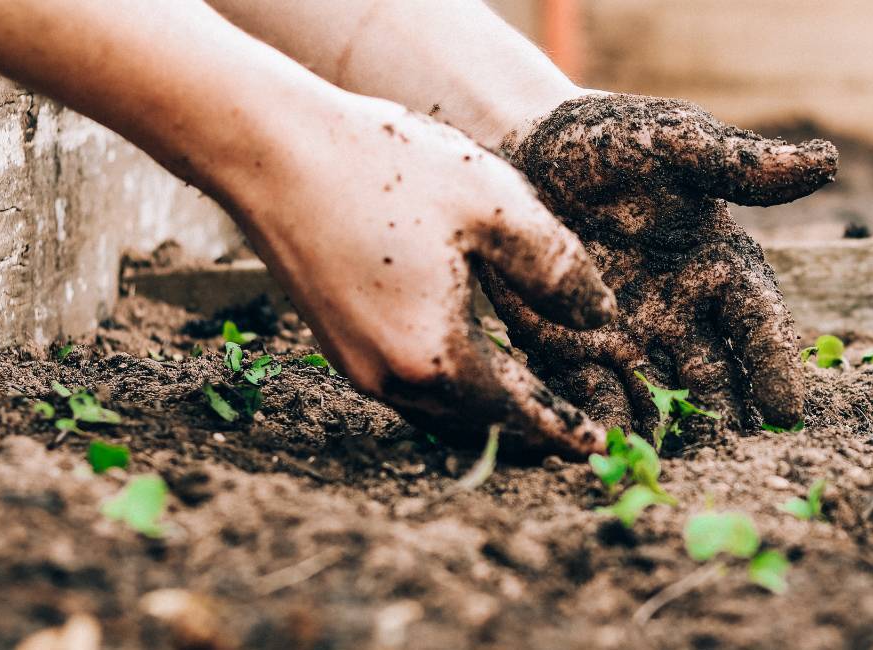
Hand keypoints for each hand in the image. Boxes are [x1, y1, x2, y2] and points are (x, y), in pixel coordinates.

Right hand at [222, 92, 615, 455]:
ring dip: (487, 415)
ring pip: (439, 411)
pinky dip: (451, 390)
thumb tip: (601, 319)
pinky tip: (471, 366)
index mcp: (436, 356)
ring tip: (531, 409)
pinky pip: (409, 386)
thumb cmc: (386, 168)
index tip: (599, 448)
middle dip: (528, 434)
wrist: (271, 149)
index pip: (518, 412)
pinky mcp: (336, 341)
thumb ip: (558, 269)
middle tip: (574, 438)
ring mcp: (355, 364)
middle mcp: (390, 377)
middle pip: (477, 425)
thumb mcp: (496, 206)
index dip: (563, 429)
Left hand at [484, 93, 836, 441]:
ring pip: (659, 400)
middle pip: (715, 379)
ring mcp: (629, 339)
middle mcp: (683, 315)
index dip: (774, 366)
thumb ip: (739, 163)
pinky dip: (600, 424)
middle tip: (732, 459)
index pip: (759, 324)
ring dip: (667, 435)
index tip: (787, 411)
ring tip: (670, 471)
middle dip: (725, 420)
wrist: (523, 147)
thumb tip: (826, 162)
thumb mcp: (674, 142)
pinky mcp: (572, 351)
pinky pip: (591, 396)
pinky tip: (602, 451)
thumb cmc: (611, 140)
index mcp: (720, 268)